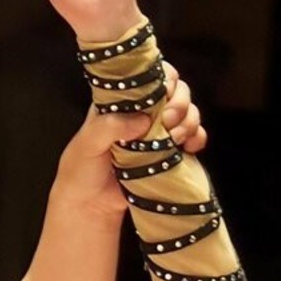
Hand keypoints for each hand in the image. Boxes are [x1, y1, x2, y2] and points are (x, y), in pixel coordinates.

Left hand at [54, 62, 206, 217]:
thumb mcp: (87, 143)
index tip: (161, 95)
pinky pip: (195, 138)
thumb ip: (109, 126)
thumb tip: (143, 120)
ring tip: (175, 139)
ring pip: (189, 112)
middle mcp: (144, 112)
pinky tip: (190, 148)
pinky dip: (199, 138)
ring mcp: (160, 132)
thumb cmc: (82, 169)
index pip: (150, 75)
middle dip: (179, 103)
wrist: (92, 204)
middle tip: (167, 123)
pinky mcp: (172, 154)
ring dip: (189, 121)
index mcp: (123, 100)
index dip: (163, 79)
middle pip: (177, 90)